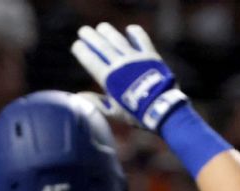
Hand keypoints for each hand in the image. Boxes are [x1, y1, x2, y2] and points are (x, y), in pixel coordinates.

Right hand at [70, 23, 187, 132]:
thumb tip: (79, 96)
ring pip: (117, 38)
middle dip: (89, 36)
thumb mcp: (114, 112)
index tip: (76, 46)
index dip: (81, 50)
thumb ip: (96, 103)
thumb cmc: (137, 114)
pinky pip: (141, 39)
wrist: (162, 109)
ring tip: (101, 27)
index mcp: (109, 78)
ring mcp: (135, 58)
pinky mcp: (150, 55)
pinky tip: (129, 29)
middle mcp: (120, 64)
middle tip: (83, 31)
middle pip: (100, 45)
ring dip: (107, 31)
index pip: (90, 59)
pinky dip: (135, 32)